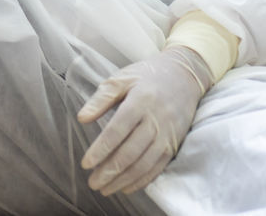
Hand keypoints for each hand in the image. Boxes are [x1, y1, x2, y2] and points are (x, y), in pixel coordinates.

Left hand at [76, 45, 213, 196]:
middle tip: (92, 183)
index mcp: (140, 101)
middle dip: (110, 171)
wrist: (184, 75)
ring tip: (105, 188)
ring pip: (144, 163)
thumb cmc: (147, 76)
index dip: (101, 149)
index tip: (86, 164)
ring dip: (123, 180)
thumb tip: (81, 118)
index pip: (117, 131)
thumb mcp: (121, 79)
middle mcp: (156, 120)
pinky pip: (158, 167)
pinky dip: (142, 180)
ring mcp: (167, 134)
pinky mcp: (174, 144)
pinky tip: (126, 187)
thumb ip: (101, 99)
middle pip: (130, 152)